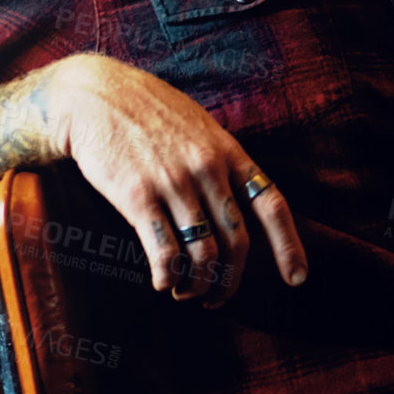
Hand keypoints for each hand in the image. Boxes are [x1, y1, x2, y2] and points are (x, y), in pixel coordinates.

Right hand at [47, 54, 307, 302]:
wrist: (95, 95)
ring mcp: (174, 183)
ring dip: (198, 285)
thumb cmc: (147, 110)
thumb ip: (219, 158)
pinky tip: (162, 281)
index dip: (288, 245)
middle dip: (230, 281)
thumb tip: (235, 201)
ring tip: (184, 291)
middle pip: (237, 241)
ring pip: (204, 255)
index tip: (298, 278)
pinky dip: (168, 277)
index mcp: (228, 151)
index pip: (271, 204)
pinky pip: (165, 252)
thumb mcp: (198, 124)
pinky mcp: (138, 196)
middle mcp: (208, 168)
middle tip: (216, 298)